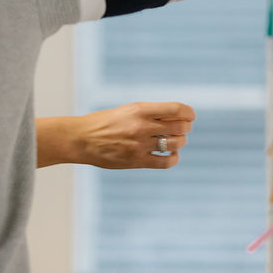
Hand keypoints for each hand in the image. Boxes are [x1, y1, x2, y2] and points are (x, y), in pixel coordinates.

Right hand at [36, 102, 194, 169]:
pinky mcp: (137, 161)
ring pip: (175, 144)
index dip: (188, 113)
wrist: (82, 139)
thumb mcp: (128, 110)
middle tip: (182, 128)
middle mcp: (142, 127)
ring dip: (180, 142)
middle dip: (185, 127)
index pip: (177, 109)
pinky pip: (165, 162)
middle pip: (180, 127)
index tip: (190, 116)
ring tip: (176, 141)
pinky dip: (173, 158)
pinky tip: (170, 154)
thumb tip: (177, 117)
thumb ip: (150, 113)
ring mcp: (140, 145)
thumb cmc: (105, 122)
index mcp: (140, 110)